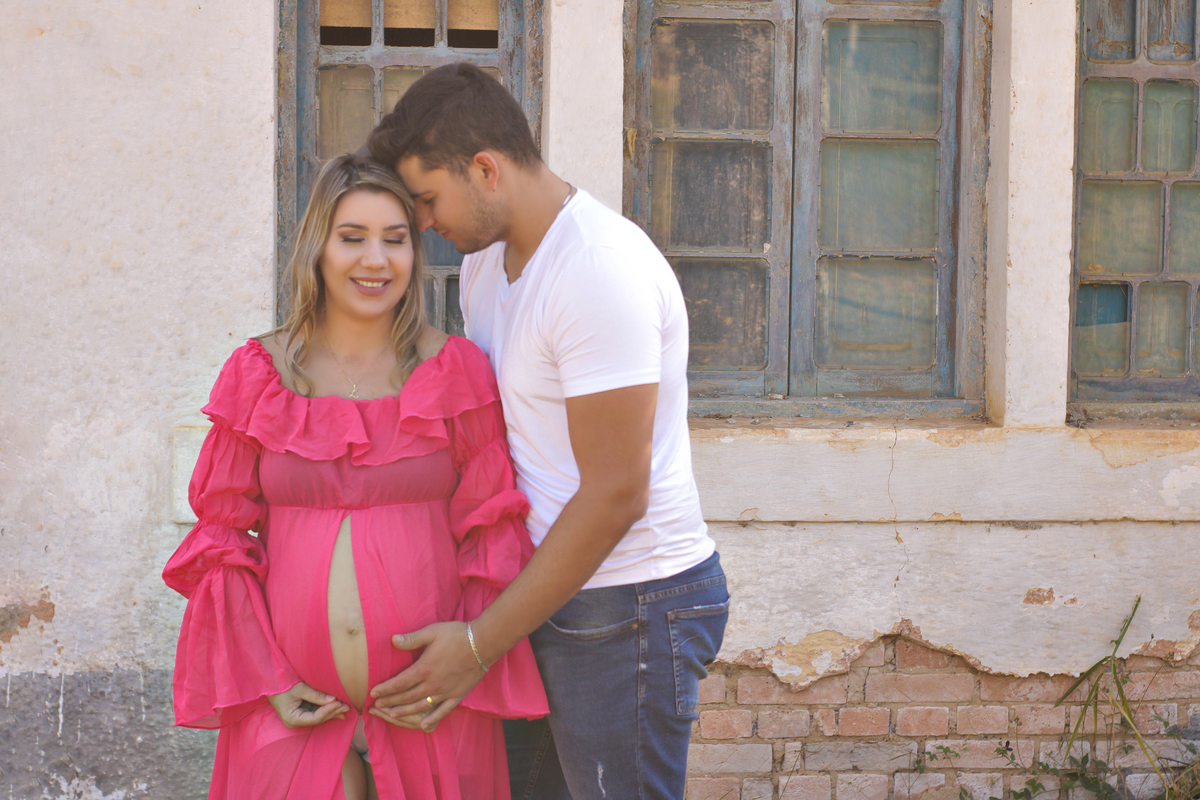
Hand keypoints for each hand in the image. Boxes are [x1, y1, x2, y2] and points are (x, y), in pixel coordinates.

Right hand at [267, 682, 348, 727]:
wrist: (269, 681)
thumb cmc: (282, 684)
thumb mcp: (299, 688)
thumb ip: (316, 695)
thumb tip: (333, 699)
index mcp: (292, 719)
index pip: (315, 718)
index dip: (328, 711)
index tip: (339, 703)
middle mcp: (295, 722)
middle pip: (318, 719)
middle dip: (333, 712)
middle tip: (348, 706)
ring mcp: (298, 718)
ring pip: (318, 716)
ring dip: (331, 711)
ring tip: (346, 706)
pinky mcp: (300, 712)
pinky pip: (315, 711)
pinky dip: (325, 708)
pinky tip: (337, 706)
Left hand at [369, 621, 486, 730]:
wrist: (483, 643)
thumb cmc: (456, 635)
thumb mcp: (432, 632)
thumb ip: (412, 639)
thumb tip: (392, 640)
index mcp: (424, 669)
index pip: (399, 683)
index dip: (385, 689)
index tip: (373, 693)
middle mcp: (432, 684)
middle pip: (406, 697)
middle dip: (390, 702)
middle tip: (377, 706)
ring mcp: (445, 692)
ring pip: (420, 706)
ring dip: (404, 712)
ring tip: (391, 715)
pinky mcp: (457, 696)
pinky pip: (442, 711)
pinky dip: (432, 719)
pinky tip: (423, 726)